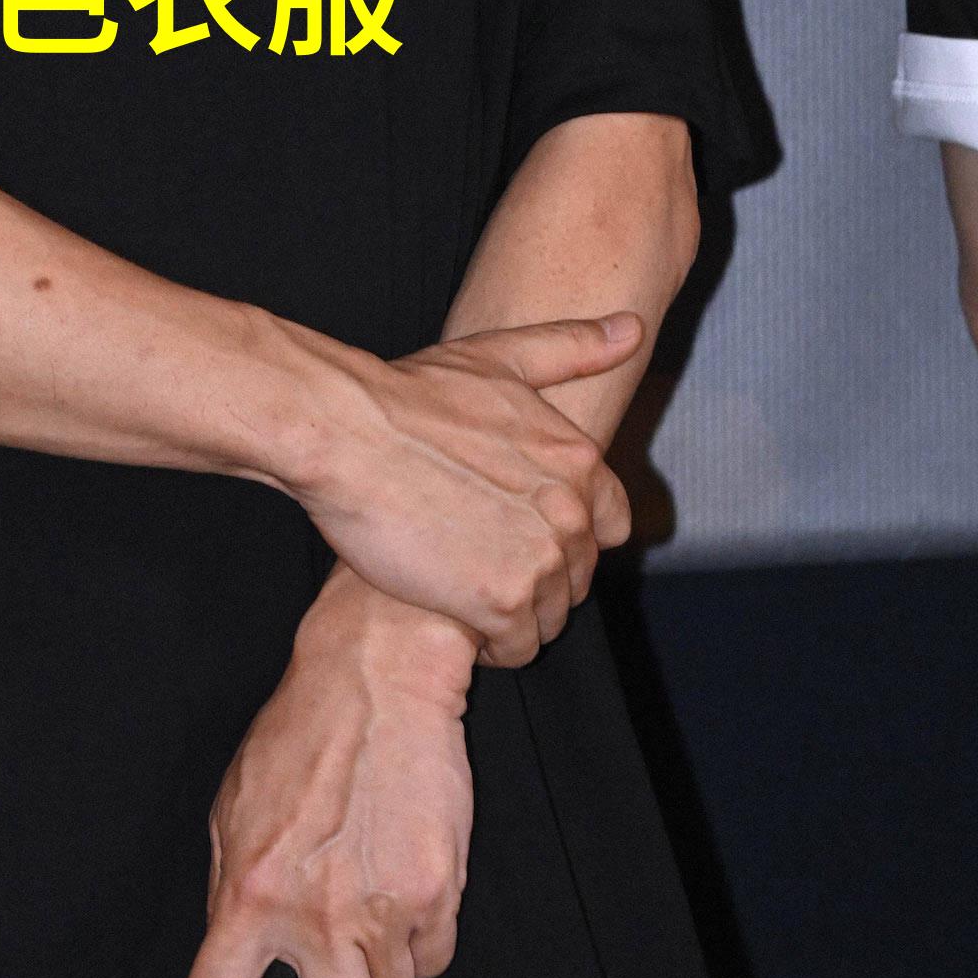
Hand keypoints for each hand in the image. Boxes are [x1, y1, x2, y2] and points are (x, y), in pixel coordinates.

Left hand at [173, 570, 474, 977]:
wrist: (377, 680)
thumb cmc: (305, 733)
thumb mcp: (235, 807)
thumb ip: (231, 886)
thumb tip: (233, 951)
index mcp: (250, 892)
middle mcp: (315, 915)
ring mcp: (380, 909)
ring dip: (382, 970)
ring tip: (370, 908)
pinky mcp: (436, 893)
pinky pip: (435, 957)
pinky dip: (421, 937)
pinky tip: (403, 885)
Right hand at [287, 313, 639, 663]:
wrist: (346, 433)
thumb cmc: (409, 395)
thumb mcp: (497, 358)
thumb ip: (572, 348)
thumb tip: (631, 330)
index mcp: (578, 458)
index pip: (609, 526)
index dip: (566, 533)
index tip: (521, 529)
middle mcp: (571, 510)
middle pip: (577, 576)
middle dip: (536, 574)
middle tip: (479, 556)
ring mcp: (540, 558)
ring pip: (550, 616)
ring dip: (512, 611)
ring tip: (462, 583)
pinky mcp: (500, 601)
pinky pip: (517, 648)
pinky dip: (491, 644)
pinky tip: (454, 612)